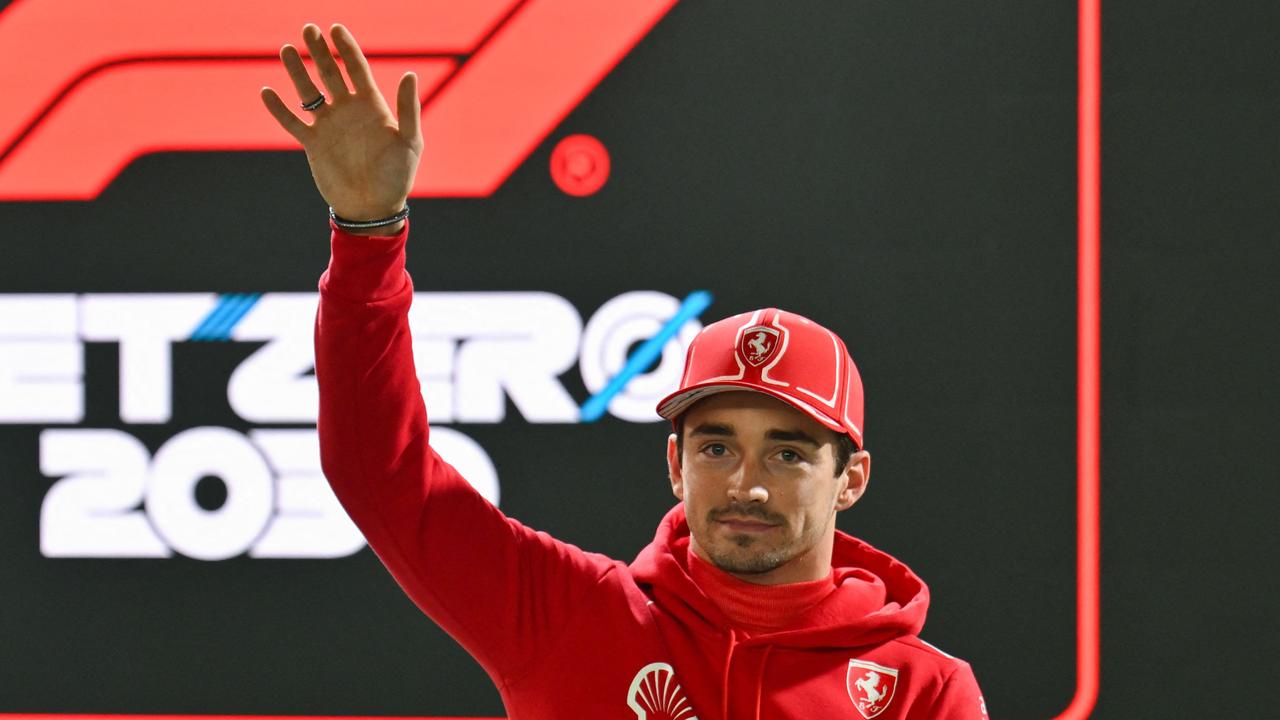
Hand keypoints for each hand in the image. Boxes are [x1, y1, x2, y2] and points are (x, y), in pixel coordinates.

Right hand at [260, 24, 421, 233]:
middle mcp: (348, 111)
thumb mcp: (409, 141)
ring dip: (297, 72)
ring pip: (308, 92)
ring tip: (285, 49)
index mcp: (372, 106)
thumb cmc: (397, 176)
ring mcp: (329, 126)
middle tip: (308, 28)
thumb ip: (408, 109)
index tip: (336, 28)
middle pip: (330, 73)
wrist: (374, 208)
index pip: (356, 69)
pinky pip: (293, 122)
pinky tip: (267, 92)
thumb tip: (410, 74)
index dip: (346, 48)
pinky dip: (279, 109)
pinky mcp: (313, 144)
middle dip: (319, 51)